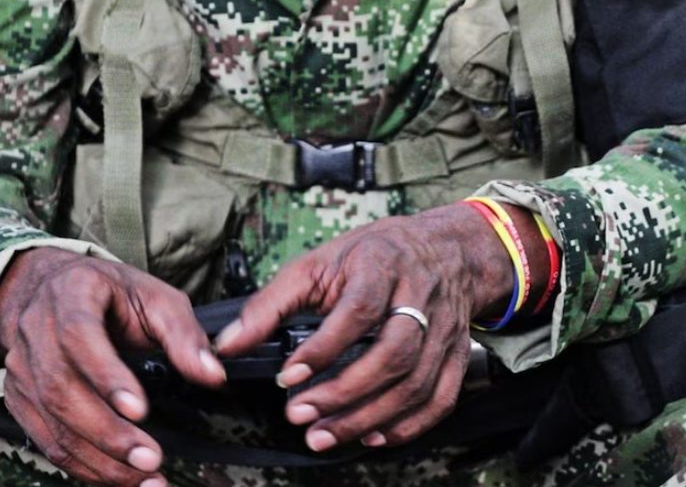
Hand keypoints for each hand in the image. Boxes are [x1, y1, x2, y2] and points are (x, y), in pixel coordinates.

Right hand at [0, 248, 226, 485]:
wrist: (53, 287)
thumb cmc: (110, 292)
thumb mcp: (156, 298)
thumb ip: (184, 335)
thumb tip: (213, 374)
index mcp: (72, 296)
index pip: (80, 338)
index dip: (107, 376)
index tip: (140, 409)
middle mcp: (38, 331)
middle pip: (62, 389)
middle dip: (108, 432)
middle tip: (149, 458)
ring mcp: (22, 367)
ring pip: (52, 421)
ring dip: (97, 458)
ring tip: (143, 477)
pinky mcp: (21, 397)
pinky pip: (46, 438)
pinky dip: (82, 463)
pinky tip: (116, 475)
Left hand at [214, 202, 533, 451]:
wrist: (446, 249)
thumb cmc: (375, 255)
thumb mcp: (318, 263)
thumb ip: (271, 303)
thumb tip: (227, 345)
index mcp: (384, 264)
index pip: (360, 310)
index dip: (324, 348)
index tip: (288, 376)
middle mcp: (422, 296)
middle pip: (393, 353)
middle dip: (345, 392)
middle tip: (301, 416)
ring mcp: (446, 327)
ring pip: (416, 382)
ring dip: (369, 416)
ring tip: (326, 434)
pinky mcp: (457, 352)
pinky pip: (441, 397)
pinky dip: (409, 424)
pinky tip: (374, 435)